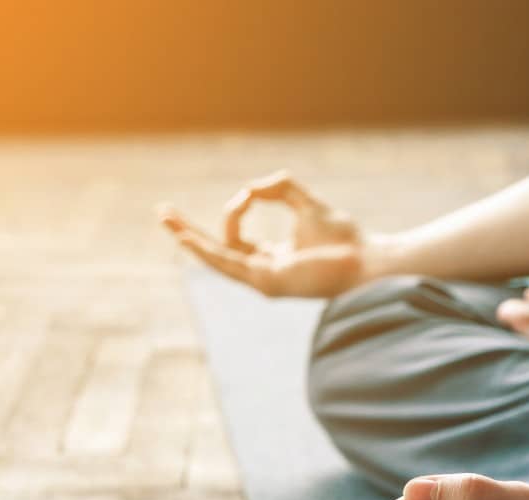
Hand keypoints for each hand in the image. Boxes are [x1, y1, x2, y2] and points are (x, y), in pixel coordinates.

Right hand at [157, 171, 372, 297]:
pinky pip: (229, 264)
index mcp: (274, 257)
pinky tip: (186, 237)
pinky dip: (207, 249)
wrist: (366, 258)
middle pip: (216, 252)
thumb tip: (249, 188)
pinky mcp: (268, 282)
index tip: (254, 192)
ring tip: (167, 220)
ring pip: (217, 259)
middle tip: (162, 212)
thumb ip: (279, 188)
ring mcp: (264, 280)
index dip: (239, 206)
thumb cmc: (345, 236)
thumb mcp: (307, 202)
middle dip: (189, 232)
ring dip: (191, 238)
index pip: (237, 236)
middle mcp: (265, 271)